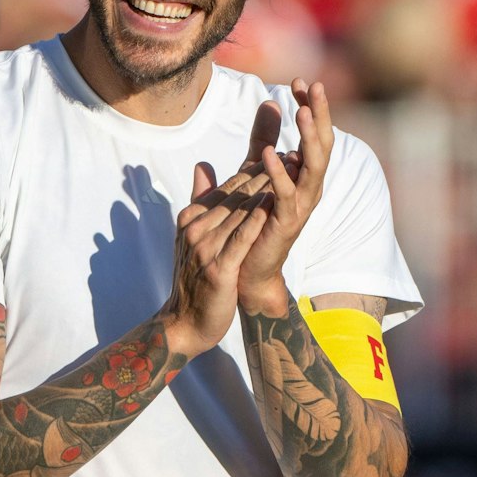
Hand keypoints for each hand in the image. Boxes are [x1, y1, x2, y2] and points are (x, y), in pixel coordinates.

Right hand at [163, 160, 271, 353]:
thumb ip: (201, 200)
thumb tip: (202, 165)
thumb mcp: (196, 235)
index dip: (253, 170)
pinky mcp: (218, 269)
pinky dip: (257, 221)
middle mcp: (196, 229)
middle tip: (290, 154)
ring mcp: (205, 248)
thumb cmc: (196, 278)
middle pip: (236, 196)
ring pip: (241, 213)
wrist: (186, 322)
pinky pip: (241, 239)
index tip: (276, 153)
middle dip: (264, 174)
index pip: (227, 188)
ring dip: (266, 190)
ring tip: (290, 173)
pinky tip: (274, 206)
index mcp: (191, 218)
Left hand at [237, 80, 334, 314]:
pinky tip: (270, 153)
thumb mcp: (256, 171)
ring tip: (301, 111)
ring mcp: (301, 206)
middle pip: (323, 145)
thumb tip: (269, 103)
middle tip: (313, 86)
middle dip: (320, 115)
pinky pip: (286, 194)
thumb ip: (263, 139)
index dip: (311, 107)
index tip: (301, 81)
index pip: (314, 133)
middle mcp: (310, 188)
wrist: (247, 269)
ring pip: (313, 167)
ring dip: (309, 138)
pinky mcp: (286, 222)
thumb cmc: (253, 220)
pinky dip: (279, 173)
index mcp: (305, 174)